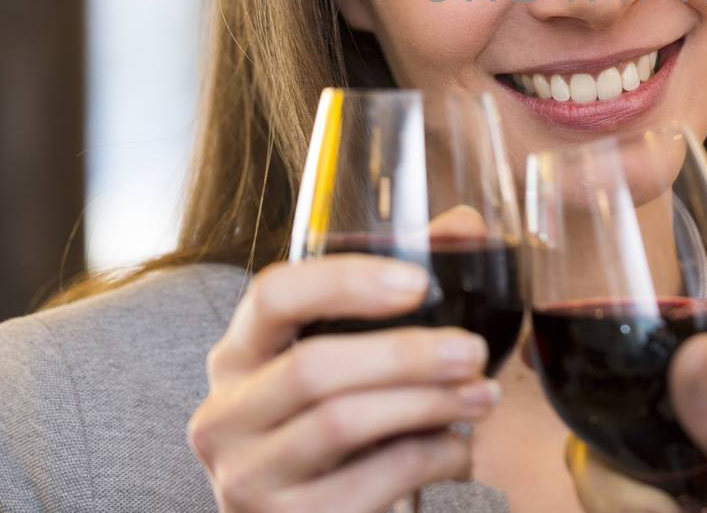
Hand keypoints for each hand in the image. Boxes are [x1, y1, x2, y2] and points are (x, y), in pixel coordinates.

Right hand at [187, 255, 499, 511]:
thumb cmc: (345, 434)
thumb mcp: (358, 363)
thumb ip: (399, 294)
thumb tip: (462, 224)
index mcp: (238, 356)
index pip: (272, 295)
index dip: (344, 281)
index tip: (417, 283)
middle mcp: (224, 415)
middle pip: (312, 367)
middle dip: (407, 354)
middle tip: (472, 351)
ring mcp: (245, 478)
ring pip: (341, 423)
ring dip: (427, 404)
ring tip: (482, 396)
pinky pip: (369, 482)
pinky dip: (429, 459)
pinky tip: (460, 449)